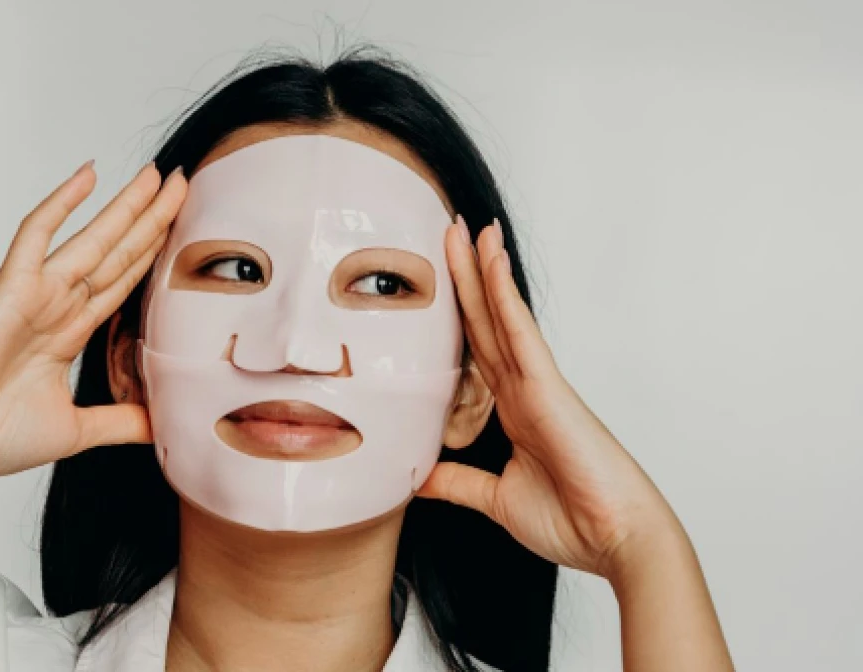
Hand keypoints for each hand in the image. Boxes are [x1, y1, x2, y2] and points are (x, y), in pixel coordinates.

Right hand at [0, 160, 186, 478]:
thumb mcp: (77, 431)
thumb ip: (120, 422)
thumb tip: (163, 425)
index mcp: (69, 334)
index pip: (122, 283)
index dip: (151, 255)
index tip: (180, 231)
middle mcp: (57, 307)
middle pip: (118, 253)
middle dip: (152, 219)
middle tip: (182, 182)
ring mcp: (37, 294)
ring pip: (93, 239)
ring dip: (126, 206)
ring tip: (157, 174)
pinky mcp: (12, 288)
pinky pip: (37, 235)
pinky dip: (61, 204)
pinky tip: (88, 175)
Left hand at [419, 217, 683, 579]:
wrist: (617, 541)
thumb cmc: (573, 521)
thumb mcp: (495, 499)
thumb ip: (457, 482)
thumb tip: (416, 478)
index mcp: (514, 411)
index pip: (479, 349)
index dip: (460, 313)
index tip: (440, 278)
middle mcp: (525, 389)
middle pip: (487, 321)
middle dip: (466, 277)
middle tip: (449, 230)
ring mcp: (539, 385)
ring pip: (503, 316)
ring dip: (484, 271)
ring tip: (469, 229)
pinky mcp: (549, 389)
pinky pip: (521, 334)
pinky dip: (504, 298)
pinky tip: (490, 264)